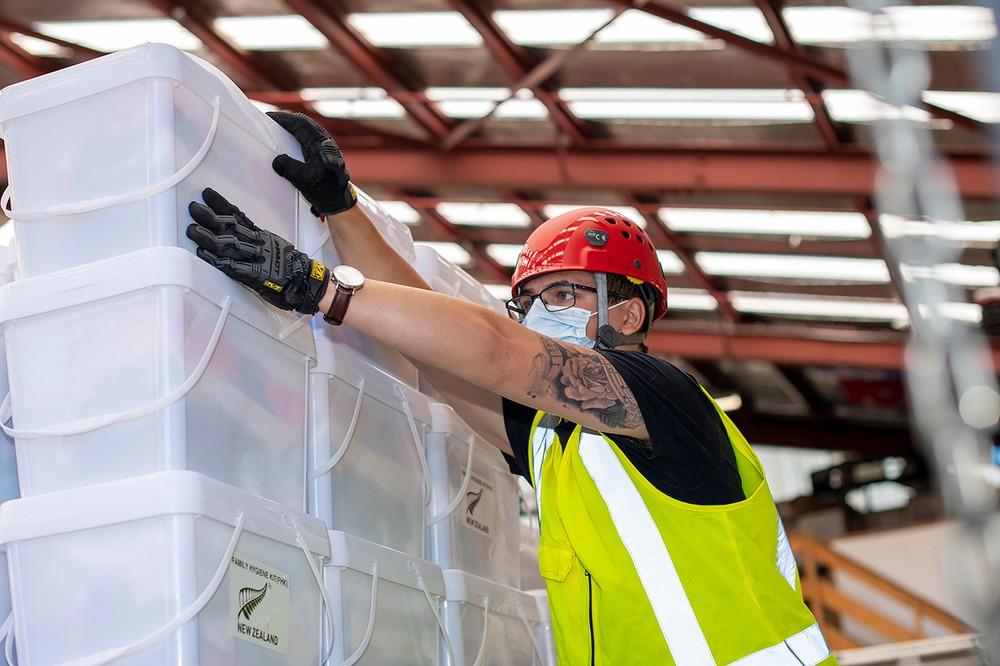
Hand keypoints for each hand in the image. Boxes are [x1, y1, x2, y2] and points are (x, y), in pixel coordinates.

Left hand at [186, 188, 328, 314]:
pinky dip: (216, 259)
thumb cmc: (292, 267)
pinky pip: (232, 265)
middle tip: (194, 208)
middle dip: (209, 217)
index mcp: (262, 236)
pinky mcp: (255, 274)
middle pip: (230, 227)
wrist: (307, 282)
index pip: (238, 216)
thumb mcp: (275, 245)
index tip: (208, 195)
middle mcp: (257, 244)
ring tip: (192, 229)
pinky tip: (203, 253)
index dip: (221, 205)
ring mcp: (256, 259)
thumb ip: (257, 239)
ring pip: (228, 244)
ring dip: (207, 236)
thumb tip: (241, 232)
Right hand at [267, 111, 357, 216]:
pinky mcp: (321, 151)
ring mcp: (324, 145)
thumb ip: (289, 169)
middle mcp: (324, 140)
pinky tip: (286, 140)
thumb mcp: (305, 180)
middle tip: (269, 122)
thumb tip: (277, 161)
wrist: (338, 198)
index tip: (269, 117)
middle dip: (285, 121)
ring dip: (290, 127)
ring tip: (275, 129)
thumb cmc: (327, 189)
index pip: (300, 123)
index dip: (283, 118)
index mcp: (321, 143)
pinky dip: (294, 135)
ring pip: (304, 129)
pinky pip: (305, 137)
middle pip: (302, 123)